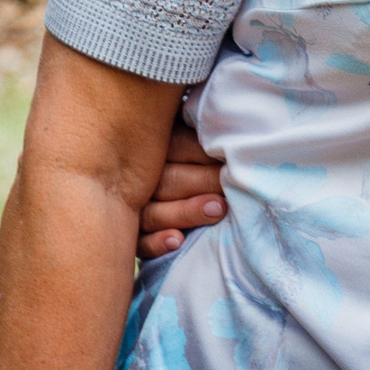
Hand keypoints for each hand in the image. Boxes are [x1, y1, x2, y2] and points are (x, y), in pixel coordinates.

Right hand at [134, 114, 228, 257]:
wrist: (168, 195)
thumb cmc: (199, 159)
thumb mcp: (196, 135)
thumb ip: (206, 133)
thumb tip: (234, 126)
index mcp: (159, 144)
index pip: (179, 145)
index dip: (207, 153)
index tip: (233, 158)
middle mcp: (142, 176)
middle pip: (168, 179)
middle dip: (203, 182)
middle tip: (230, 185)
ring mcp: (134, 208)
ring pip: (153, 212)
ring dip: (186, 212)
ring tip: (217, 209)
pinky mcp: (134, 237)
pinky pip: (139, 243)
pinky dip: (156, 243)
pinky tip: (176, 241)